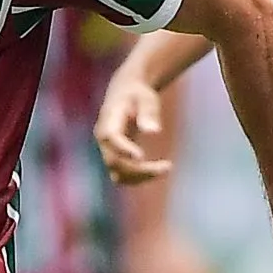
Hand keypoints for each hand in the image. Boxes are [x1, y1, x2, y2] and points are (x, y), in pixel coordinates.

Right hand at [94, 68, 169, 183]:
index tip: (141, 156)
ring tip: (166, 168)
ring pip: (118, 174)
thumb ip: (149, 112)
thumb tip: (154, 131)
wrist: (125, 94)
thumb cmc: (138, 94)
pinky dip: (140, 178)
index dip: (123, 149)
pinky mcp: (115, 158)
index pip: (110, 138)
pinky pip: (124, 176)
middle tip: (168, 166)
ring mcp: (107, 151)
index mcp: (109, 120)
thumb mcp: (146, 97)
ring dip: (141, 178)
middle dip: (139, 169)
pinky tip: (160, 170)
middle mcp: (104, 139)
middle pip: (114, 162)